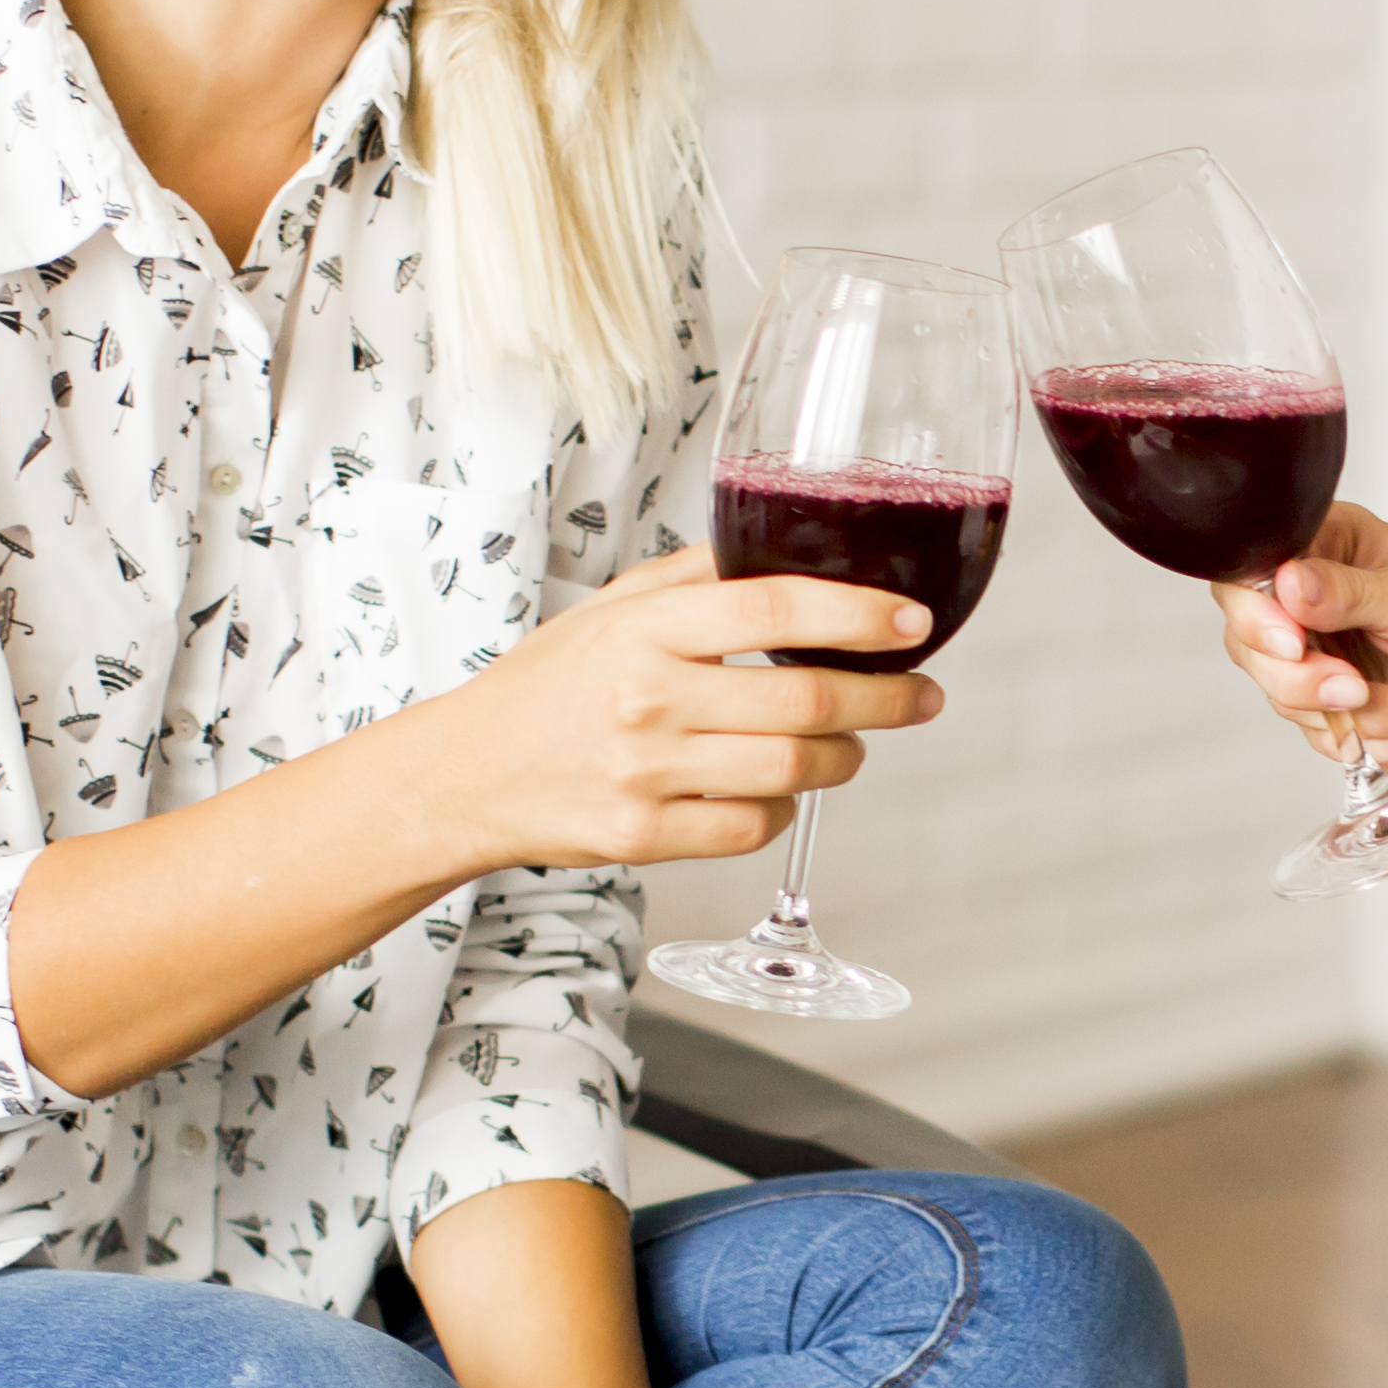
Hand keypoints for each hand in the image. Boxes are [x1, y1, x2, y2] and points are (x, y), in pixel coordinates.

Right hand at [419, 547, 944, 870]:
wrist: (467, 773)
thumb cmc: (547, 685)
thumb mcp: (610, 607)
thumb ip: (694, 578)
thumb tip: (783, 552)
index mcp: (645, 629)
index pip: (773, 609)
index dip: (857, 617)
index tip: (913, 623)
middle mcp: (648, 699)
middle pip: (803, 701)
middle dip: (884, 700)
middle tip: (920, 695)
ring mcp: (646, 773)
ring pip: (791, 771)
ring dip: (844, 758)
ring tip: (853, 743)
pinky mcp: (644, 835)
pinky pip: (752, 827)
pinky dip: (784, 809)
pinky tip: (782, 790)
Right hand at [1213, 503, 1387, 792]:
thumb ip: (1350, 591)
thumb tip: (1287, 582)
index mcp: (1336, 548)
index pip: (1255, 568)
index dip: (1257, 610)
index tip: (1290, 640)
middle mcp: (1321, 604)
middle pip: (1253, 642)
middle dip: (1304, 676)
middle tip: (1354, 688)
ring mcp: (1328, 663)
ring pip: (1288, 697)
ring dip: (1366, 714)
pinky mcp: (1342, 718)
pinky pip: (1325, 737)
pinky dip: (1381, 738)